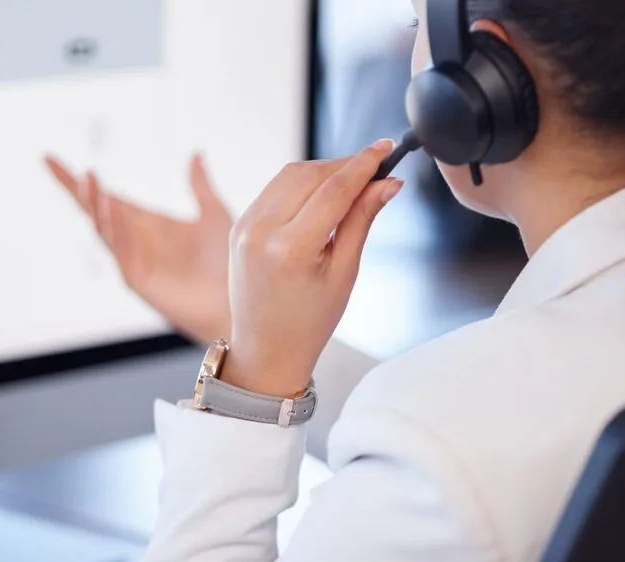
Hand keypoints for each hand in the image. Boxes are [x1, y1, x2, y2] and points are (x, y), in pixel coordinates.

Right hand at [44, 154, 232, 343]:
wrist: (237, 302)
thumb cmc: (227, 264)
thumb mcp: (214, 214)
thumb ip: (200, 186)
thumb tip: (195, 153)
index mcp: (145, 224)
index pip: (105, 196)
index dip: (78, 180)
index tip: (49, 158)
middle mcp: (133, 240)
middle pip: (94, 210)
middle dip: (77, 189)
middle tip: (56, 163)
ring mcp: (132, 260)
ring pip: (102, 228)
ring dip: (94, 204)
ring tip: (89, 178)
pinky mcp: (137, 280)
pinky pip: (119, 251)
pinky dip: (112, 228)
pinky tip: (109, 207)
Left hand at [223, 139, 401, 397]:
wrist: (266, 349)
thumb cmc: (309, 321)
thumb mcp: (344, 272)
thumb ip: (362, 220)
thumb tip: (387, 183)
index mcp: (290, 249)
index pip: (334, 189)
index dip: (364, 164)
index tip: (386, 148)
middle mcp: (261, 232)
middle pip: (310, 174)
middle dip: (345, 165)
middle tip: (376, 168)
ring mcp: (244, 227)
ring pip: (289, 175)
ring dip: (323, 170)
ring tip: (353, 181)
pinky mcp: (238, 225)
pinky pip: (273, 189)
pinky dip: (300, 183)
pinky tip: (322, 193)